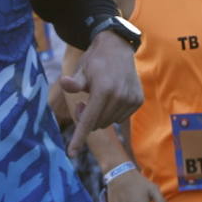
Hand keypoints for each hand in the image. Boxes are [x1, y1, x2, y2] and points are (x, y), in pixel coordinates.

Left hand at [60, 32, 143, 156]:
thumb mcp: (81, 70)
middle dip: (87, 118)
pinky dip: (112, 112)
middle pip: (97, 123)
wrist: (119, 47)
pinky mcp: (138, 101)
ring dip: (100, 115)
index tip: (72, 153)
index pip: (88, 120)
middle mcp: (119, 97)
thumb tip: (63, 83)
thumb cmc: (95, 60)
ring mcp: (131, 100)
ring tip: (96, 98)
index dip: (79, 138)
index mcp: (104, 90)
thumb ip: (73, 82)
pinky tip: (111, 97)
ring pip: (108, 122)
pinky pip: (120, 118)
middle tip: (82, 103)